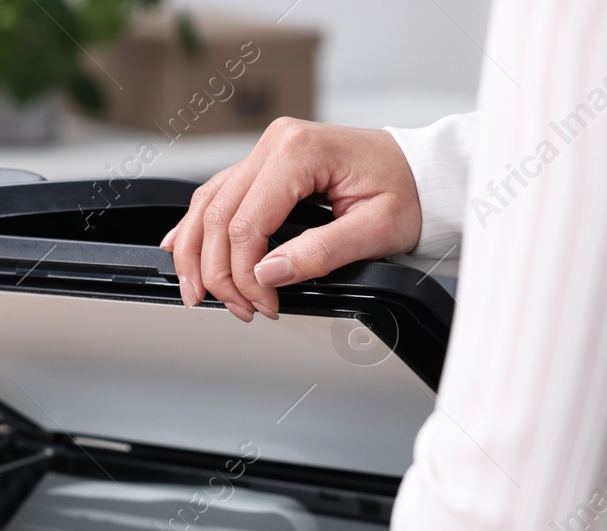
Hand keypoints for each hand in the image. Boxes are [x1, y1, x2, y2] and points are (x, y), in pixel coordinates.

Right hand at [162, 119, 421, 321]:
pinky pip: (219, 195)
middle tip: (237, 308)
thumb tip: (268, 274)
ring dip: (197, 253)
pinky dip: (199, 226)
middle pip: (219, 215)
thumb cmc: (406, 191)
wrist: (422, 171)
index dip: (245, 274)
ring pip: (208, 204)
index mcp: (299, 152)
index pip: (247, 223)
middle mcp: (276, 145)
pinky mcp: (266, 165)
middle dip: (218, 272)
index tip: (264, 305)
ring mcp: (267, 151)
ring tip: (198, 293)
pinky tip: (183, 249)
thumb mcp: (375, 231)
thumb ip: (320, 253)